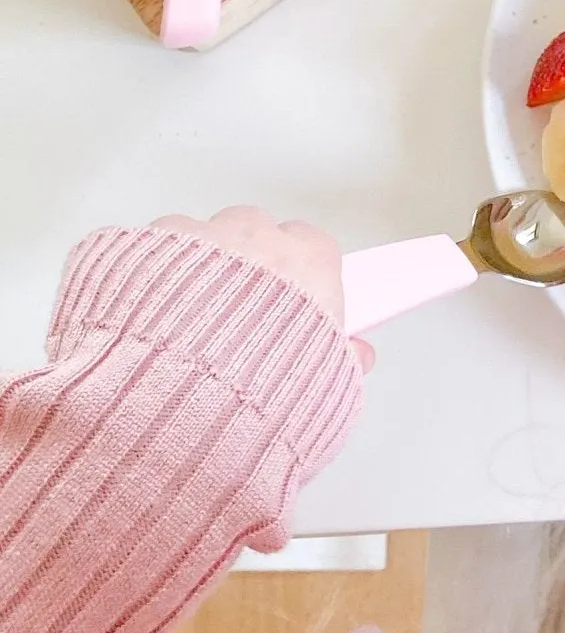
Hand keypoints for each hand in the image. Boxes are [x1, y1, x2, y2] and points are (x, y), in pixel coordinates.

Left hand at [149, 206, 372, 372]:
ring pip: (195, 237)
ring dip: (190, 267)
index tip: (290, 303)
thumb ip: (344, 361)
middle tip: (232, 314)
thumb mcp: (327, 388)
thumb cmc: (264, 393)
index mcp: (307, 261)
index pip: (311, 247)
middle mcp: (253, 236)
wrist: (180, 400)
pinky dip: (141, 277)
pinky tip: (138, 317)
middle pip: (252, 232)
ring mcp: (193, 236)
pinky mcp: (138, 248)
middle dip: (243, 262)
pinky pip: (143, 250)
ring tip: (178, 322)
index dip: (299, 276)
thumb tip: (358, 354)